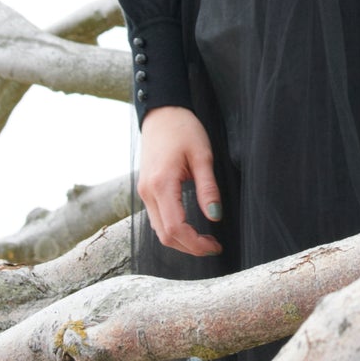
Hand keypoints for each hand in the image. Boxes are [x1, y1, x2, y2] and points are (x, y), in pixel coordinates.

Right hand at [137, 105, 222, 255]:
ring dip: (181, 241)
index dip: (196, 244)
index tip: (215, 245)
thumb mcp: (202, 155)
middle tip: (214, 246)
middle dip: (189, 247)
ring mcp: (144, 192)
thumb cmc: (183, 128)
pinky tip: (190, 228)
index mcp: (161, 184)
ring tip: (205, 240)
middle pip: (165, 236)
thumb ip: (208, 188)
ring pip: (159, 230)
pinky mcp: (146, 190)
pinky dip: (173, 230)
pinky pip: (157, 219)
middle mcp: (148, 192)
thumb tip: (215, 217)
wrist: (161, 112)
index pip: (175, 228)